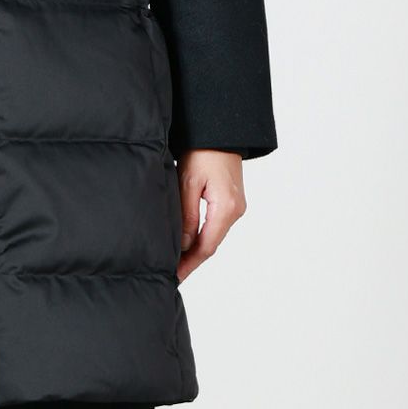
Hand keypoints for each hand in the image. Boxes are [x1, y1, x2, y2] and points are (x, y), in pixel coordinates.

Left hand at [177, 149, 246, 282]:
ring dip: (196, 250)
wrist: (221, 130)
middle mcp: (235, 211)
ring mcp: (236, 206)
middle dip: (191, 261)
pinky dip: (201, 236)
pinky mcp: (231, 200)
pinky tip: (187, 242)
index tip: (175, 277)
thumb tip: (183, 244)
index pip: (206, 247)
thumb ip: (187, 215)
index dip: (189, 264)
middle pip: (211, 244)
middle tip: (171, 274)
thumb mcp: (188, 183)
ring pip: (213, 236)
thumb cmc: (203, 150)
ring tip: (176, 261)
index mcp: (226, 208)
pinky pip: (216, 225)